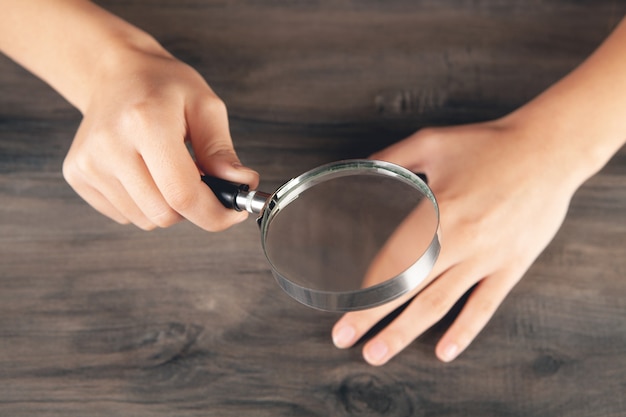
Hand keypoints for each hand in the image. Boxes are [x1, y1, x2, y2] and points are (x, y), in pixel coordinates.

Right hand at [62, 47, 257, 230]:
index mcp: (146, 123)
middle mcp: (110, 145)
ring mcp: (88, 163)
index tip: (232, 212)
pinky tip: (144, 172)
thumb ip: (222, 150)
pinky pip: (125, 215)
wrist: (116, 74)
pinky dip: (144, 203)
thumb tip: (242, 183)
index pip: (183, 194)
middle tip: (199, 180)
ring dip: (167, 206)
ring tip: (167, 169)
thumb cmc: (165, 87)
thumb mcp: (205, 106)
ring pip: (145, 220)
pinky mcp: (77, 175)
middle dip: (192, 207)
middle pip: (165, 214)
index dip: (214, 213)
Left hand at [332, 115, 578, 364]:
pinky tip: (445, 351)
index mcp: (436, 211)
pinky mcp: (511, 266)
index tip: (343, 306)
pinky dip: (465, 331)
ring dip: (406, 331)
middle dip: (372, 317)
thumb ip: (391, 159)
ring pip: (439, 303)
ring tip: (379, 354)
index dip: (365, 287)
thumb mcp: (431, 142)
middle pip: (407, 288)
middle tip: (345, 339)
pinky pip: (485, 305)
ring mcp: (486, 257)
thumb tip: (361, 169)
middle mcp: (459, 241)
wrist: (548, 150)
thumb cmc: (489, 144)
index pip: (391, 259)